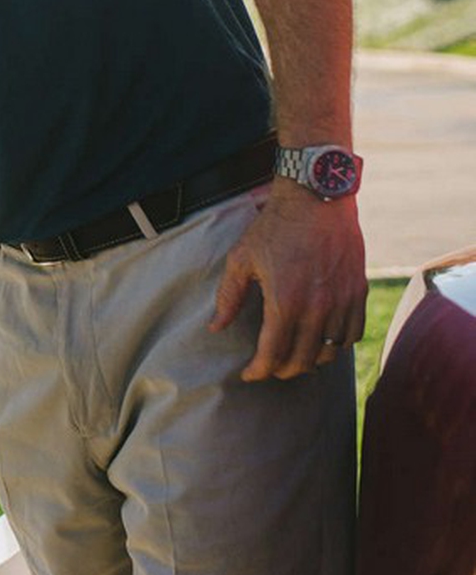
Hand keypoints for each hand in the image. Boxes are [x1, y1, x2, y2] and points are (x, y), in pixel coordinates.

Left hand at [209, 188, 367, 380]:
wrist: (317, 199)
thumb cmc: (274, 227)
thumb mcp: (241, 259)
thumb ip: (229, 297)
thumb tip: (215, 327)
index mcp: (285, 302)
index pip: (273, 354)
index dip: (259, 370)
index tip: (249, 375)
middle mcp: (318, 307)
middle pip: (302, 360)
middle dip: (282, 371)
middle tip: (269, 368)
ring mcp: (343, 301)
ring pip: (330, 352)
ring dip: (310, 361)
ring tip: (294, 358)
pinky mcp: (359, 292)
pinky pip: (352, 334)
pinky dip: (337, 346)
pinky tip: (322, 342)